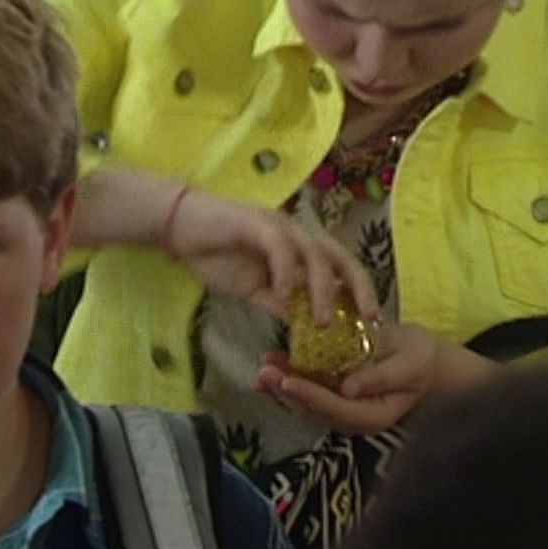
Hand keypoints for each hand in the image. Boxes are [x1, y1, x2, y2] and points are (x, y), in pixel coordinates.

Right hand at [165, 190, 380, 323]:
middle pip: (342, 258)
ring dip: (322, 289)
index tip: (369, 324)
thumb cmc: (214, 254)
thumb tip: (302, 325)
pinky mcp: (258, 222)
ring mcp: (279, 226)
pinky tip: (283, 295)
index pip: (341, 269)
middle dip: (359, 288)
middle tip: (367, 319)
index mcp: (299, 249)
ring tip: (321, 321)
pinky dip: (286, 273)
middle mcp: (297, 234)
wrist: (178, 227)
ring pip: (316, 255)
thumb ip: (277, 302)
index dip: (359, 293)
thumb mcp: (252, 289)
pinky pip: (281, 248)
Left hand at [254, 323, 492, 435]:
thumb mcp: (409, 362)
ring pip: (306, 403)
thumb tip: (348, 389)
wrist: (422, 359)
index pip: (338, 409)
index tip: (288, 382)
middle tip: (264, 372)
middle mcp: (355, 418)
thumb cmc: (420, 358)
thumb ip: (382, 376)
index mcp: (376, 414)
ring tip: (263, 368)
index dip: (311, 396)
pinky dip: (288, 378)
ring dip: (281, 387)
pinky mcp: (333, 395)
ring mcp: (342, 409)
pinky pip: (307, 391)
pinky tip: (272, 362)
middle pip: (315, 410)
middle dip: (287, 392)